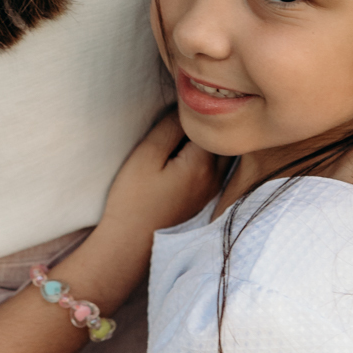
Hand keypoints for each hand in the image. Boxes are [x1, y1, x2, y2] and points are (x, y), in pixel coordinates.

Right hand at [102, 110, 219, 238]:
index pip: (210, 123)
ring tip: (181, 138)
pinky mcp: (204, 200)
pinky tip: (183, 158)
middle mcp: (216, 177)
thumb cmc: (134, 199)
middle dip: (206, 126)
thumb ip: (170, 127)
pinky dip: (206, 157)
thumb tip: (185, 109)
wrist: (130, 244)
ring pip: (221, 154)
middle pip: (222, 139)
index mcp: (203, 163)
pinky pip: (215, 169)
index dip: (193, 112)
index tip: (175, 108)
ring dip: (207, 142)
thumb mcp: (147, 155)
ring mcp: (213, 191)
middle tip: (180, 120)